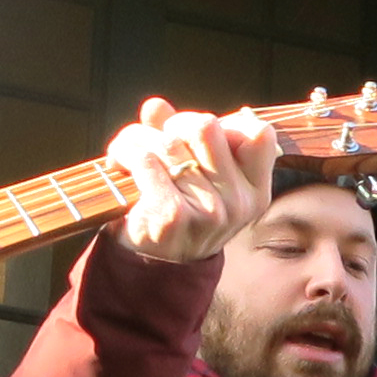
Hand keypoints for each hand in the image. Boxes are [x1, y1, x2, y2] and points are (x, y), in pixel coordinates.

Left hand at [104, 99, 278, 262]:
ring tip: (126, 151)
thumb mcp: (197, 180)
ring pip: (168, 142)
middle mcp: (237, 203)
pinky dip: (126, 155)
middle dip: (173, 124)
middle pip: (206, 126)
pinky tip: (119, 165)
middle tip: (157, 140)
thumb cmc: (178, 215)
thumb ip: (184, 139)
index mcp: (254, 192)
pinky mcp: (173, 216)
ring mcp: (208, 211)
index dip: (225, 123)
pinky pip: (147, 161)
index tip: (198, 138)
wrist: (153, 270)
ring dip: (137, 138)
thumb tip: (156, 106)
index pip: (258, 134)